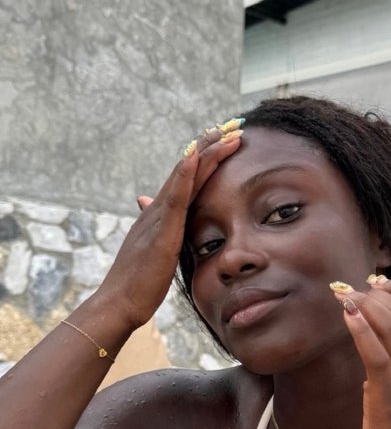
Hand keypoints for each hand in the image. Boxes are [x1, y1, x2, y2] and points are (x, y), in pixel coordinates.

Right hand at [98, 126, 242, 327]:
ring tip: (225, 132)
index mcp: (160, 215)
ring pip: (184, 177)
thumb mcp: (154, 250)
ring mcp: (159, 218)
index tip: (226, 139)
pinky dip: (184, 175)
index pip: (187, 178)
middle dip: (210, 146)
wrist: (119, 303)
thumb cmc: (138, 282)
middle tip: (233, 124)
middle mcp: (158, 209)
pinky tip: (194, 157)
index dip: (206, 157)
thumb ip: (158, 227)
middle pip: (188, 169)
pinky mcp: (162, 233)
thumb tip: (148, 204)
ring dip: (205, 152)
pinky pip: (174, 198)